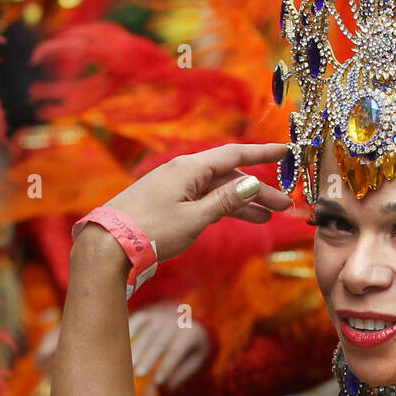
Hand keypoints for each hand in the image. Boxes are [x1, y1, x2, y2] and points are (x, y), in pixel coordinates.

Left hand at [88, 142, 293, 263]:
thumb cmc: (151, 230)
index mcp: (190, 168)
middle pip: (229, 176)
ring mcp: (175, 186)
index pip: (234, 154)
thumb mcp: (194, 219)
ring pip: (217, 190)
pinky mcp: (168, 201)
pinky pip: (203, 199)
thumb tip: (252, 183)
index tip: (286, 151)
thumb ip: (225, 201)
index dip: (263, 153)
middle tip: (284, 206)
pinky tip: (237, 218)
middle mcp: (183, 172)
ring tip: (266, 218)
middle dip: (258, 191)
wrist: (109, 244)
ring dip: (242, 203)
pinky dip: (222, 209)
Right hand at [128, 303, 210, 395]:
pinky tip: (122, 343)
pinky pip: (139, 321)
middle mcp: (175, 323)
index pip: (176, 352)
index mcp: (190, 334)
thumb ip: (183, 372)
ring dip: (136, 350)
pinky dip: (130, 330)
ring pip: (147, 335)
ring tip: (127, 364)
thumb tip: (168, 388)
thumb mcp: (195, 360)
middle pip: (159, 344)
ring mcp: (161, 318)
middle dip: (148, 359)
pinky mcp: (150, 315)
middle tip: (139, 374)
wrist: (190, 321)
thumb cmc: (190, 347)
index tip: (158, 382)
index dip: (167, 367)